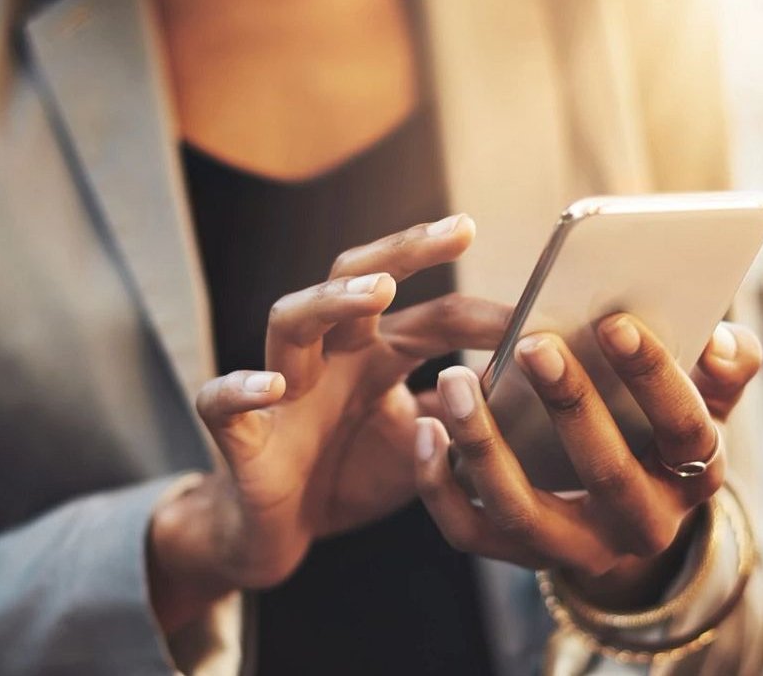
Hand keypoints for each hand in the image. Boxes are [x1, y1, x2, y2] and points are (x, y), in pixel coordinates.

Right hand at [148, 214, 509, 627]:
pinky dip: (242, 388)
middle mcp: (329, 356)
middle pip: (355, 278)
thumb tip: (530, 391)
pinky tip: (273, 386)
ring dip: (332, 300)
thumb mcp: (424, 447)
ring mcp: (281, 389)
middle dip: (404, 250)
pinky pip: (223, 402)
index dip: (484, 314)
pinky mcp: (240, 435)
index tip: (540, 311)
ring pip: (290, 320)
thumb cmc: (349, 475)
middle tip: (458, 229)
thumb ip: (465, 417)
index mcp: (375, 354)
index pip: (433, 316)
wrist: (278, 533)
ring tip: (379, 291)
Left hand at [415, 315, 762, 608]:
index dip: (655, 377)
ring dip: (485, 444)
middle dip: (570, 405)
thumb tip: (724, 340)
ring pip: (523, 510)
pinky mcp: (519, 556)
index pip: (685, 430)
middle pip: (605, 472)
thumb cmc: (661, 431)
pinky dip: (439, 485)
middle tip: (534, 342)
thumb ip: (726, 368)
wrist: (627, 514)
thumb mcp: (706, 402)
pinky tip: (425, 427)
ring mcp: (576, 549)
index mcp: (693, 478)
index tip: (616, 322)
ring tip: (455, 379)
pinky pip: (470, 532)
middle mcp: (640, 526)